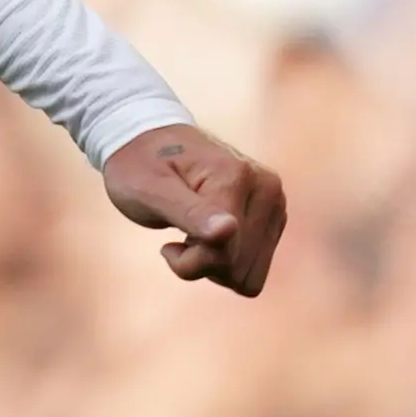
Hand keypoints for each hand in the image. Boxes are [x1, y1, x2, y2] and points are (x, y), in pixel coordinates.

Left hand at [102, 123, 286, 294]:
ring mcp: (275, 203)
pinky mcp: (273, 217)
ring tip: (193, 234)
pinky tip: (207, 238)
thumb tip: (228, 230)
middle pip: (240, 270)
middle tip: (180, 237)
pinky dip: (225, 262)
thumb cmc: (140, 166)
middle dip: (203, 264)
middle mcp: (267, 189)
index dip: (188, 262)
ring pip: (249, 275)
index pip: (224, 253)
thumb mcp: (149, 191)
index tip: (166, 247)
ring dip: (215, 266)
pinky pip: (253, 269)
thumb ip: (189, 212)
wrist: (150, 141)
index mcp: (237, 178)